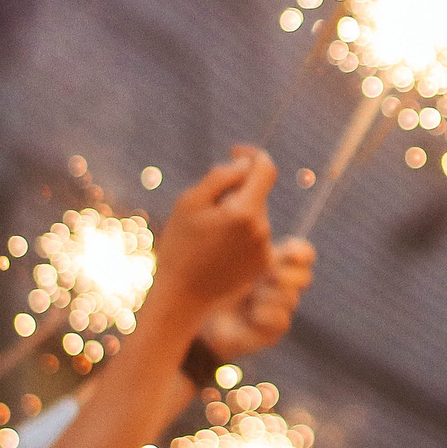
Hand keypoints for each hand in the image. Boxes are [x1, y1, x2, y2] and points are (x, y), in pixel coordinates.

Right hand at [149, 152, 277, 327]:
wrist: (182, 297)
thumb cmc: (180, 246)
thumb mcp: (190, 203)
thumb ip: (220, 177)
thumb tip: (245, 164)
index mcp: (245, 211)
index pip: (265, 169)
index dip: (252, 154)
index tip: (235, 151)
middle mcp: (263, 229)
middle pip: (257, 192)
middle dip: (236, 191)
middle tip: (205, 208)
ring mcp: (266, 248)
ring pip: (255, 214)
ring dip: (236, 214)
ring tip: (208, 235)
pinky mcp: (263, 263)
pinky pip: (255, 235)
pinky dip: (239, 234)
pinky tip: (217, 250)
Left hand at [201, 238, 313, 361]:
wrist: (193, 319)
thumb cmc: (205, 281)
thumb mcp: (219, 254)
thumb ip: (237, 235)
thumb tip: (247, 213)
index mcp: (273, 264)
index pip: (302, 254)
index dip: (301, 252)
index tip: (288, 249)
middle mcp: (279, 287)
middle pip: (304, 277)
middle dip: (290, 275)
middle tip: (271, 276)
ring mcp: (277, 309)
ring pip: (291, 298)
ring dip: (270, 295)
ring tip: (250, 298)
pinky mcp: (272, 332)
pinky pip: (283, 321)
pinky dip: (266, 315)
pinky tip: (250, 314)